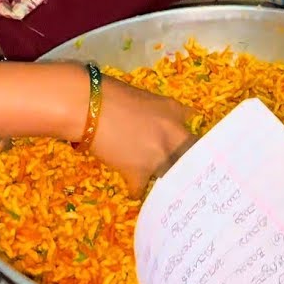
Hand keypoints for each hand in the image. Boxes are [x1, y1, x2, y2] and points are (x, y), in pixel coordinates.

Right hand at [90, 77, 196, 194]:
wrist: (86, 106)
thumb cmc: (109, 94)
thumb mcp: (145, 98)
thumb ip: (160, 115)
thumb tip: (157, 129)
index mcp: (175, 112)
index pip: (197, 134)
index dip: (193, 147)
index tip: (189, 155)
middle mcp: (173, 135)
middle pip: (190, 159)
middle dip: (183, 166)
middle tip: (174, 172)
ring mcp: (158, 155)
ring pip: (170, 177)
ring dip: (161, 178)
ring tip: (152, 180)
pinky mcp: (139, 172)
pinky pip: (141, 190)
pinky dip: (135, 190)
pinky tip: (131, 186)